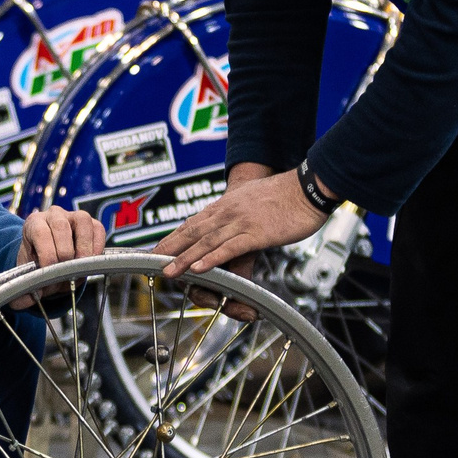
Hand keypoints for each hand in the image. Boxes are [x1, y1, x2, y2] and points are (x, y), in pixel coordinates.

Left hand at [12, 206, 105, 309]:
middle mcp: (53, 215)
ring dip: (83, 248)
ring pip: (82, 222)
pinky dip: (97, 246)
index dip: (46, 254)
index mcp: (34, 223)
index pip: (40, 233)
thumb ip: (25, 287)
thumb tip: (20, 302)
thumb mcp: (29, 272)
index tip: (50, 272)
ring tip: (81, 267)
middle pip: (61, 226)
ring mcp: (74, 216)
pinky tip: (92, 261)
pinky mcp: (91, 223)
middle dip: (64, 253)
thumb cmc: (39, 261)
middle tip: (65, 272)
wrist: (49, 256)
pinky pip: (98, 229)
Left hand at [158, 160, 329, 279]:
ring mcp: (241, 222)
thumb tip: (230, 222)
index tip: (157, 250)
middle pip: (192, 232)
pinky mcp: (256, 233)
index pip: (193, 222)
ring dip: (185, 258)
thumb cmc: (285, 194)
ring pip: (206, 242)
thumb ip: (238, 211)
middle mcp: (227, 212)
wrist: (307, 186)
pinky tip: (199, 269)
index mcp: (226, 205)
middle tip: (150, 262)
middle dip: (170, 248)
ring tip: (168, 271)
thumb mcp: (253, 199)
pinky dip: (213, 259)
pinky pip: (230, 248)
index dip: (173, 237)